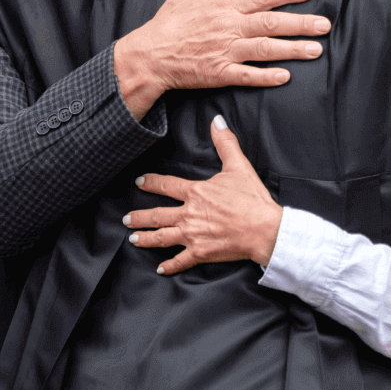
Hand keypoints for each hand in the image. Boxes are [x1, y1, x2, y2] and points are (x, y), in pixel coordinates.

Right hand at [114, 0, 330, 119]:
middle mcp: (230, 28)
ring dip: (292, 49)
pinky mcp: (220, 73)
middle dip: (301, 23)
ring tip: (316, 50)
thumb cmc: (166, 25)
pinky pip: (248, 75)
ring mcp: (226, 52)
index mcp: (224, 7)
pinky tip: (286, 76)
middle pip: (271, 23)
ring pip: (266, 49)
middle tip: (325, 25)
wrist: (149, 55)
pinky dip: (267, 76)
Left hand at [124, 116, 282, 272]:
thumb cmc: (252, 199)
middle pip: (157, 215)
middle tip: (126, 219)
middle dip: (139, 217)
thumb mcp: (239, 166)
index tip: (139, 182)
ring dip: (145, 239)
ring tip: (133, 239)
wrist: (264, 229)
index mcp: (196, 193)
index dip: (151, 183)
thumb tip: (216, 121)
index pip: (166, 186)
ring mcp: (193, 235)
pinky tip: (160, 268)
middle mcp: (189, 215)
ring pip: (162, 238)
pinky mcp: (201, 253)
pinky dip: (169, 266)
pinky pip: (181, 260)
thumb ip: (225, 143)